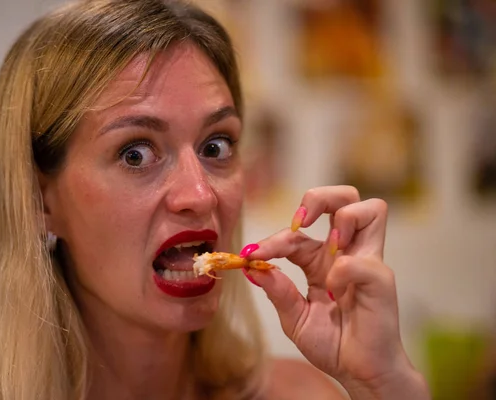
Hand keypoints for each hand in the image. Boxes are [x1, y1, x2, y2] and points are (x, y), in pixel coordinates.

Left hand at [242, 186, 428, 398]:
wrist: (360, 373)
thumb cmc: (333, 343)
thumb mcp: (294, 318)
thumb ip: (277, 292)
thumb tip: (253, 267)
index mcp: (322, 259)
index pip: (297, 230)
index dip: (273, 239)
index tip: (252, 255)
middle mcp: (346, 253)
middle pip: (346, 196)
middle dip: (319, 197)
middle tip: (300, 222)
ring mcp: (367, 262)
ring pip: (371, 209)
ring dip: (343, 218)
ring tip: (329, 244)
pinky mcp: (381, 280)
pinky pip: (361, 262)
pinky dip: (343, 271)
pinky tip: (335, 293)